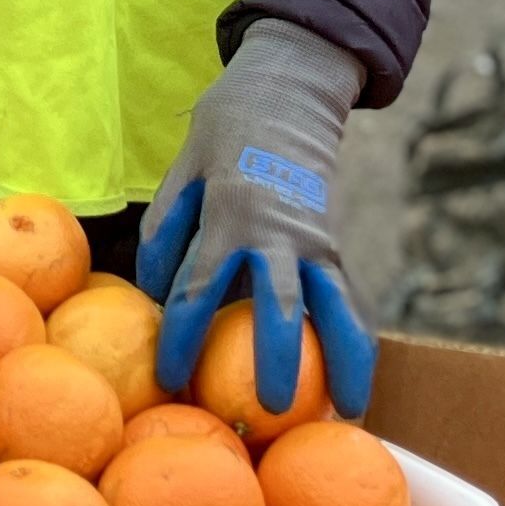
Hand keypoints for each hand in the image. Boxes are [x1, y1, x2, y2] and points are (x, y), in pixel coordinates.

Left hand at [137, 22, 378, 418]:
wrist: (288, 90)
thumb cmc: (223, 134)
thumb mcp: (181, 171)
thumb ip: (164, 232)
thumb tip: (149, 296)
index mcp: (229, 213)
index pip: (198, 287)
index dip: (179, 338)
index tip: (169, 380)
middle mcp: (279, 231)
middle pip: (281, 307)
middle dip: (276, 362)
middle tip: (267, 413)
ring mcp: (315, 238)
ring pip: (338, 306)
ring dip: (346, 361)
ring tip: (351, 415)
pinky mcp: (335, 243)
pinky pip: (346, 298)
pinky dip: (353, 339)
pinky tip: (355, 383)